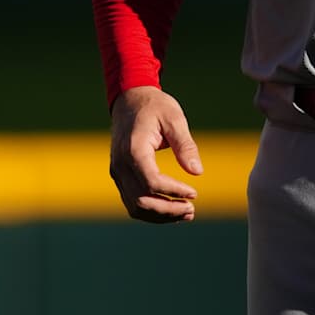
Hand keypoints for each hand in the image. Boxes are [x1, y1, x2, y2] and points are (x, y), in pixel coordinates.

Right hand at [108, 86, 202, 223]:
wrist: (129, 100)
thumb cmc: (154, 106)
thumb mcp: (174, 119)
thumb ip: (185, 145)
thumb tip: (198, 172)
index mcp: (134, 149)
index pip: (152, 182)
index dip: (174, 191)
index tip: (194, 192)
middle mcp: (120, 165)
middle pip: (142, 200)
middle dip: (168, 210)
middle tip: (192, 210)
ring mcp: (117, 172)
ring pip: (135, 206)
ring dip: (160, 215)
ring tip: (185, 213)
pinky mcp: (120, 176)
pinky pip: (132, 201)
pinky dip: (151, 210)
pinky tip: (171, 208)